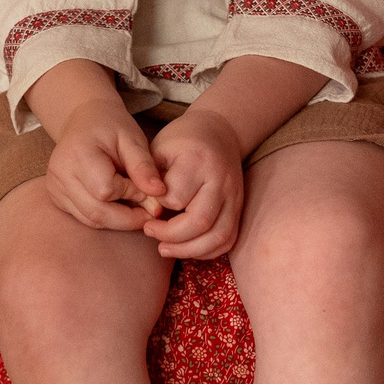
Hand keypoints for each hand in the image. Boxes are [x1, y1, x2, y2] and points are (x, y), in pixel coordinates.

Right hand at [35, 78, 166, 231]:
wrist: (84, 118)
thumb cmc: (111, 125)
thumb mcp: (132, 139)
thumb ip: (144, 166)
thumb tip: (160, 194)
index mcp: (78, 154)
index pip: (106, 189)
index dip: (132, 194)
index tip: (152, 191)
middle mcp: (60, 174)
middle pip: (96, 211)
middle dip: (128, 218)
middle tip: (151, 214)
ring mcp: (55, 187)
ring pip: (90, 219)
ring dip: (118, 221)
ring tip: (140, 211)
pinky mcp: (57, 197)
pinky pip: (84, 217)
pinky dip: (106, 218)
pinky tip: (122, 209)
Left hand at [142, 109, 244, 259]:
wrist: (219, 132)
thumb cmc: (181, 142)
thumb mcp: (158, 148)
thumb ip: (149, 176)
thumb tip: (144, 209)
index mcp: (198, 159)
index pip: (176, 197)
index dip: (157, 206)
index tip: (146, 204)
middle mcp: (221, 179)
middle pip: (200, 221)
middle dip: (171, 236)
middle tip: (149, 230)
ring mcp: (234, 196)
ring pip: (218, 237)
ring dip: (189, 250)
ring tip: (165, 247)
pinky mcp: (239, 208)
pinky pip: (227, 240)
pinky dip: (206, 251)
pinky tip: (186, 247)